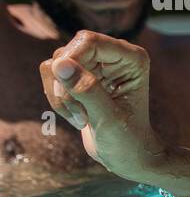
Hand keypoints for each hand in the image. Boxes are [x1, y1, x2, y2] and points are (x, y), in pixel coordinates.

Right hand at [39, 30, 166, 180]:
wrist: (128, 156)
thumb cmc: (128, 140)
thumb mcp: (108, 118)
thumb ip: (86, 90)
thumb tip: (60, 63)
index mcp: (131, 58)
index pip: (89, 41)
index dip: (71, 62)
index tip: (68, 93)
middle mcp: (114, 55)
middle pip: (68, 52)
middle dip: (65, 85)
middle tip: (80, 114)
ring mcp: (96, 64)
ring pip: (56, 64)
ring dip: (61, 95)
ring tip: (82, 118)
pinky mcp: (81, 75)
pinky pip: (52, 75)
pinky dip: (57, 98)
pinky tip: (77, 117)